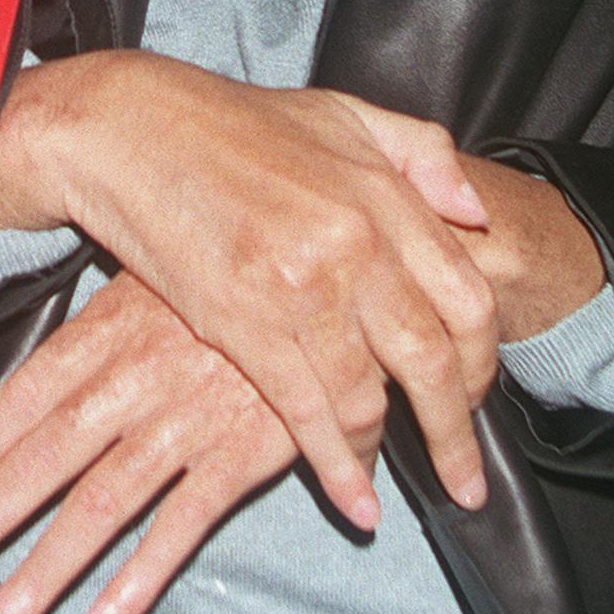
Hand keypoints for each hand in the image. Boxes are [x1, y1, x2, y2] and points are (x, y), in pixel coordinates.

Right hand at [0, 57, 498, 526]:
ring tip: (396, 485)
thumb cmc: (233, 123)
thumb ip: (421, 154)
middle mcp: (354, 246)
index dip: (483, 361)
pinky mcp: (242, 325)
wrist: (131, 132)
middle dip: (455, 433)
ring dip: (387, 454)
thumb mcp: (343, 112)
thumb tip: (476, 210)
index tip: (477, 396)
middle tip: (465, 480)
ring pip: (369, 398)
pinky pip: (305, 415)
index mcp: (383, 197)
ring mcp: (299, 289)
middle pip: (432, 361)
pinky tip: (355, 502)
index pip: (468, 298)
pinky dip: (337, 468)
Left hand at [0, 271, 294, 613]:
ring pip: (98, 505)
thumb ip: (101, 344)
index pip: (19, 403)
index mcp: (106, 334)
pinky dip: (141, 575)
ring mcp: (188, 418)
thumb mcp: (156, 283)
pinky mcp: (245, 450)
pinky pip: (183, 522)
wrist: (328, 277)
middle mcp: (135, 378)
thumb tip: (41, 401)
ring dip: (39, 575)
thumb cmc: (237, 277)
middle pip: (40, 464)